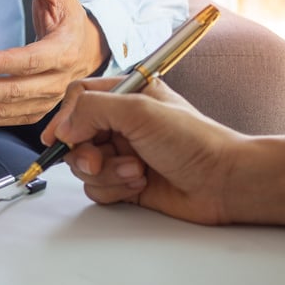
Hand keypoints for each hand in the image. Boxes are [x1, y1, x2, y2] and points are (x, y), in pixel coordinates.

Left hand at [0, 0, 109, 126]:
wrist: (87, 48)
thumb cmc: (68, 17)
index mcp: (64, 51)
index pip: (32, 62)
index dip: (3, 63)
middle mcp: (57, 81)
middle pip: (16, 92)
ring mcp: (47, 100)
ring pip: (7, 112)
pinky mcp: (35, 110)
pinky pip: (6, 119)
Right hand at [43, 78, 284, 227]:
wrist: (223, 182)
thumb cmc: (193, 140)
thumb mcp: (139, 111)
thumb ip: (93, 110)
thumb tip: (63, 128)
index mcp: (126, 94)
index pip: (79, 98)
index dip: (66, 118)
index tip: (60, 138)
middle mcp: (121, 122)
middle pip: (75, 136)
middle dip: (85, 153)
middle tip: (98, 160)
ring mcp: (123, 153)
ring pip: (84, 167)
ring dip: (105, 173)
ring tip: (136, 172)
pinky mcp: (126, 182)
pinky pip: (97, 188)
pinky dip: (113, 189)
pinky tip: (140, 184)